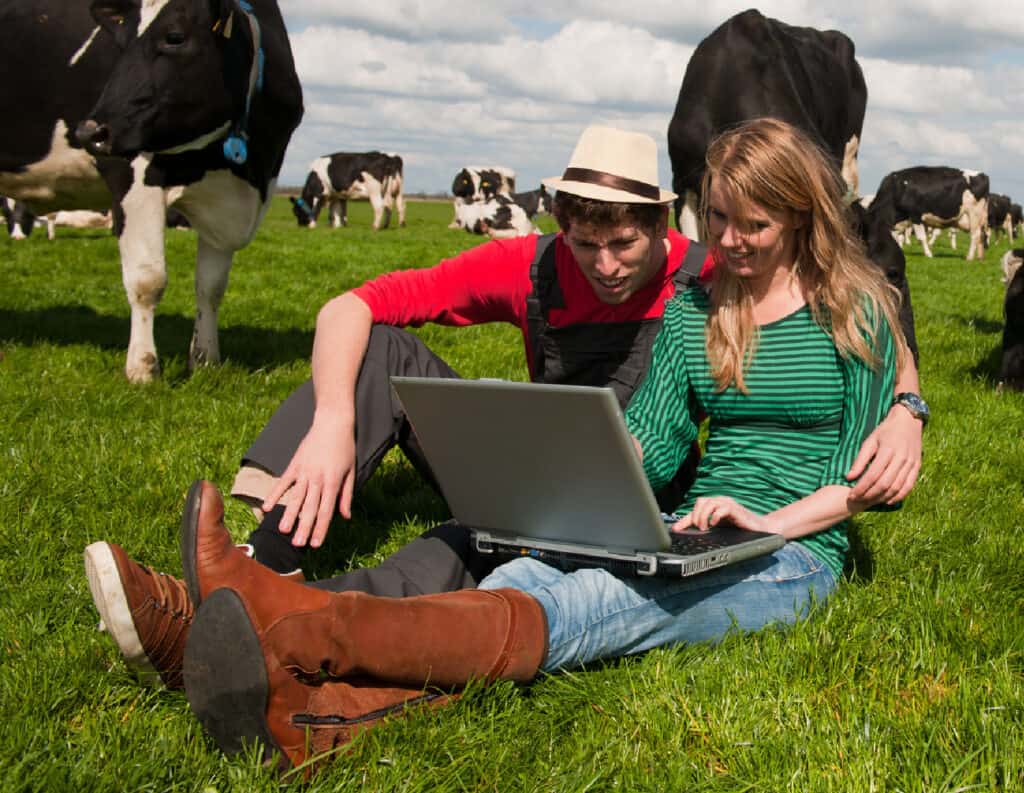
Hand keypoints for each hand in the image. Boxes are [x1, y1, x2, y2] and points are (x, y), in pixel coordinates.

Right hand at [261, 414, 355, 548]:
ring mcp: (304, 471)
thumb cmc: (345, 447)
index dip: (320, 528)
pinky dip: (274, 494)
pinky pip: (283, 482)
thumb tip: (345, 517)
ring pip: (295, 497)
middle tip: (297, 545)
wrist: (333, 422)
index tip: (315, 544)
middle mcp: (317, 479)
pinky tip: (266, 507)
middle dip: (304, 527)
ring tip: (283, 531)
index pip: (326, 510)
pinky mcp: (294, 464)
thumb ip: (347, 495)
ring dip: (289, 515)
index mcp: (333, 482)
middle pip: (310, 507)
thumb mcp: (351, 471)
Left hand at [671, 495, 769, 533]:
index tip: (674, 530)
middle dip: (696, 516)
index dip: (683, 520)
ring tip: (705, 527)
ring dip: (703, 516)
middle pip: (700, 501)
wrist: (762, 529)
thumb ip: (706, 529)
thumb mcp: (720, 530)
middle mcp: (720, 503)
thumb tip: (689, 536)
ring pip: (709, 502)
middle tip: (699, 529)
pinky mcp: (737, 509)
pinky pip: (723, 507)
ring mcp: (728, 505)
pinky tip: (715, 524)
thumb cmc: (740, 529)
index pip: (695, 510)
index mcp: (714, 507)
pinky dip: (716, 515)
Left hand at [845, 405, 921, 503]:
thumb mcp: (870, 441)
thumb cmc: (885, 431)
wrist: (908, 421)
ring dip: (882, 497)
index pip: (872, 475)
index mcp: (887, 450)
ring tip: (869, 502)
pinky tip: (887, 500)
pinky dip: (898, 496)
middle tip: (857, 500)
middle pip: (884, 484)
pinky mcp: (917, 467)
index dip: (861, 488)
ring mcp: (911, 463)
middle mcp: (901, 458)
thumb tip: (849, 477)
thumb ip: (860, 460)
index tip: (851, 495)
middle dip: (869, 495)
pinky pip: (909, 486)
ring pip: (897, 487)